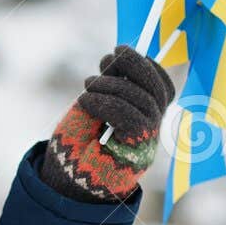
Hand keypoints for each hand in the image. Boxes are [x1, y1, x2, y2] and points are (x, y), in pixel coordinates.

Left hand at [40, 44, 176, 203]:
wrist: (61, 175)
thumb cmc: (74, 139)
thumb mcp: (93, 101)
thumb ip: (110, 83)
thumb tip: (119, 57)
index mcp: (144, 115)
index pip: (164, 88)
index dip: (149, 65)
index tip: (122, 50)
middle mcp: (150, 129)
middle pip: (159, 91)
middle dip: (134, 65)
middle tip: (106, 57)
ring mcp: (146, 142)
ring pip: (144, 101)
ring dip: (111, 85)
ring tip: (86, 85)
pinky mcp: (136, 154)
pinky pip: (132, 118)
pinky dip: (105, 102)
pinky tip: (84, 101)